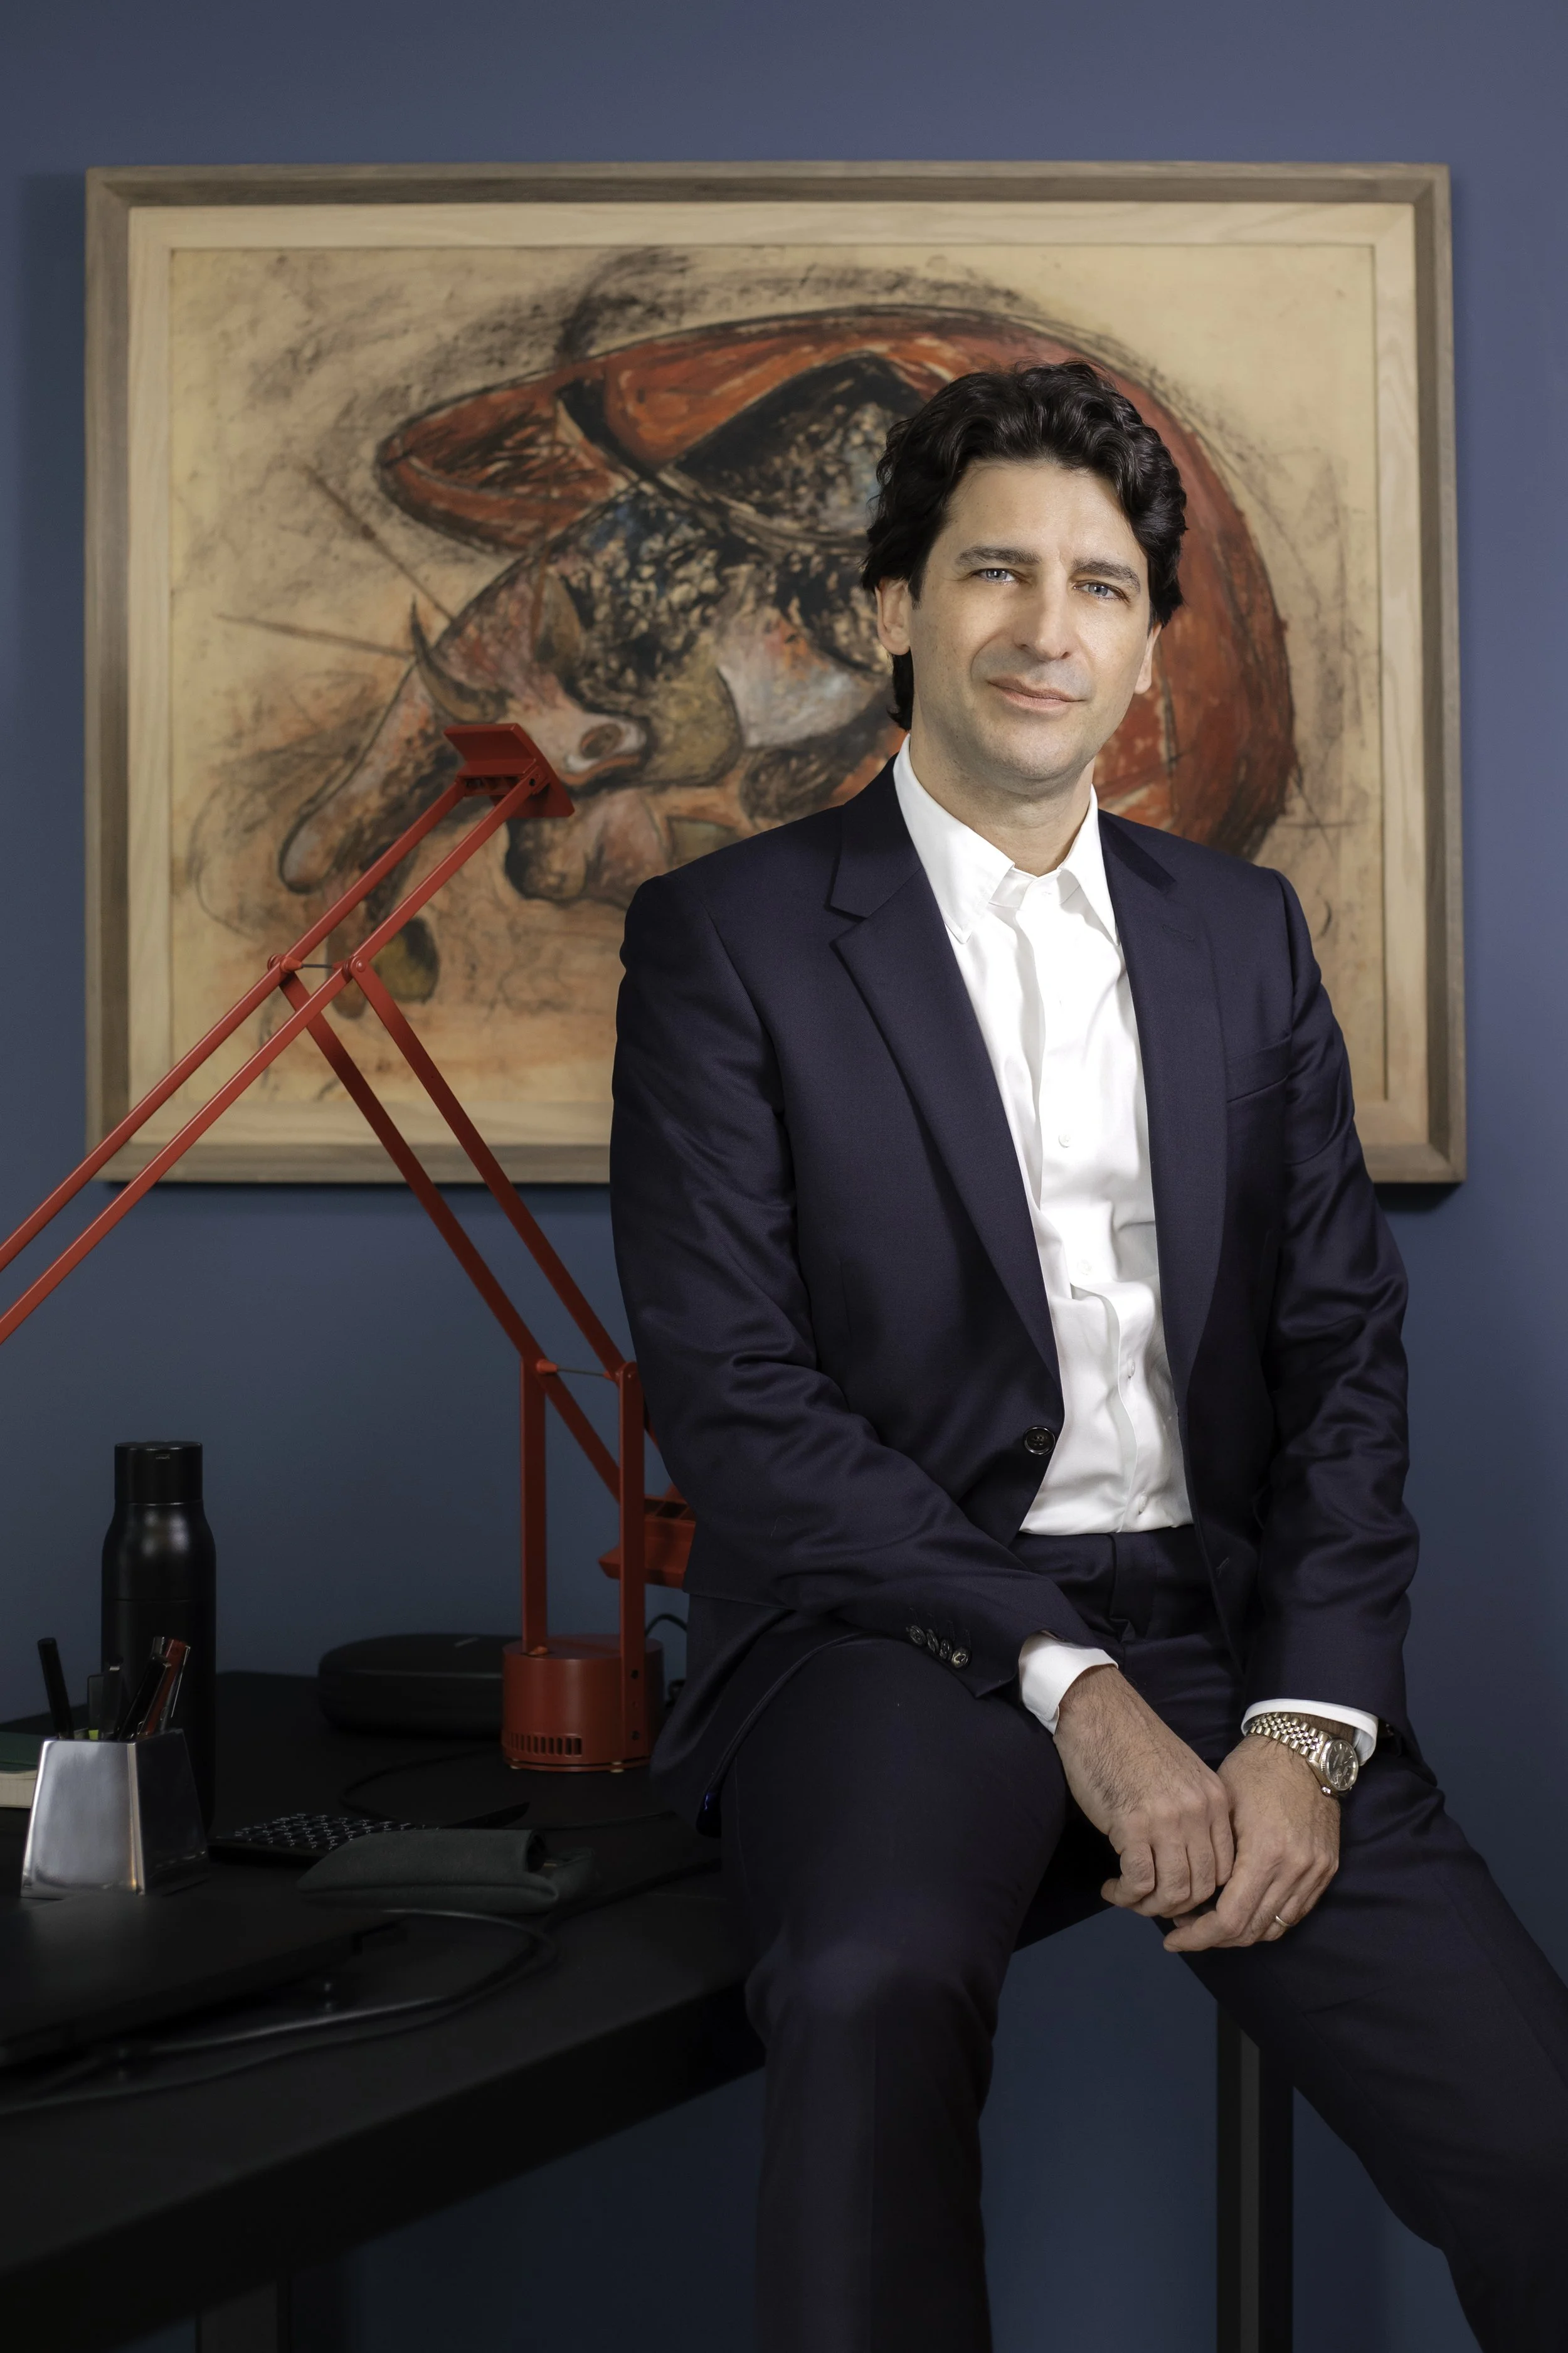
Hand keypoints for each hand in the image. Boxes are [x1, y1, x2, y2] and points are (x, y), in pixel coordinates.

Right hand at [1052, 1666, 1234, 1918]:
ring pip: (1172, 1891)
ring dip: (1148, 1907)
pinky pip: (1139, 1882)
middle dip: (1174, 1907)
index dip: (1201, 1894)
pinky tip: (1112, 1888)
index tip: (1177, 1895)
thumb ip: (1193, 1814)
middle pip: (1202, 1887)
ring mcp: (1168, 1819)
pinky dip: (1125, 1895)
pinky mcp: (1132, 1824)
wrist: (1099, 1711)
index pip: (1226, 1870)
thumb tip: (1187, 1863)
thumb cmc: (1132, 1742)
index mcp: (1216, 1799)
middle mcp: (1199, 1811)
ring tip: (1127, 1896)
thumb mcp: (1181, 1776)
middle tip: (1148, 1902)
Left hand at [1161, 1733, 1339, 1952]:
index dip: (1198, 1936)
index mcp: (1265, 1853)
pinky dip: (1267, 1920)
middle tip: (1184, 1929)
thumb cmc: (1253, 1771)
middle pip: (1251, 1931)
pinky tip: (1243, 1909)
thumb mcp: (1221, 1807)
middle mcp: (1294, 1870)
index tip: (1171, 1938)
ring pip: (1273, 1928)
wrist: (1303, 1750)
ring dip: (1241, 1933)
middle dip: (1214, 1939)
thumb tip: (1183, 1894)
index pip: (1229, 1919)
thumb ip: (1209, 1856)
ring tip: (1210, 1921)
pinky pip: (1294, 1913)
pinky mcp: (1326, 1870)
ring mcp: (1314, 1872)